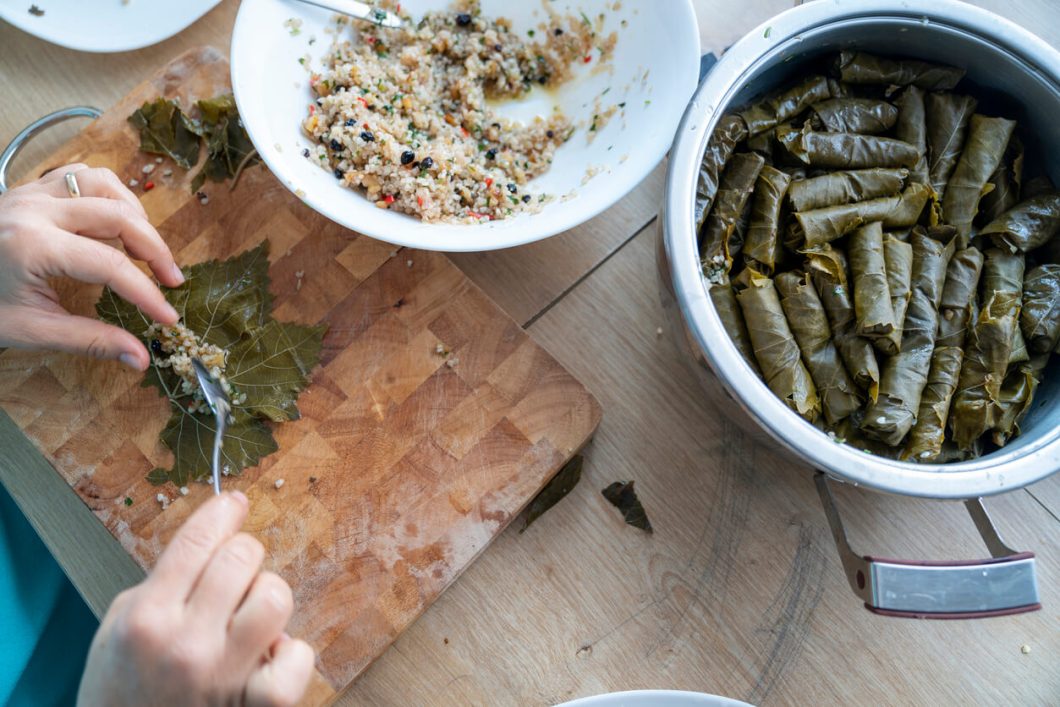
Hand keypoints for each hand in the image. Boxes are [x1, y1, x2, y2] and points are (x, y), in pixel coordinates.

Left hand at [0, 164, 182, 370]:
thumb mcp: (30, 330)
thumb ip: (90, 340)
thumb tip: (140, 358)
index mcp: (33, 246)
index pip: (110, 265)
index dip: (147, 293)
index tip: (168, 317)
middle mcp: (36, 209)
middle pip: (119, 216)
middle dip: (155, 250)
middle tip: (172, 280)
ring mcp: (33, 192)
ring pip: (105, 185)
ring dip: (135, 215)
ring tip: (145, 249)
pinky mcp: (32, 188)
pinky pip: (83, 177)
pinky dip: (110, 195)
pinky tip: (116, 222)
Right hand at [77, 492, 314, 705]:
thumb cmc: (121, 689)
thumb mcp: (118, 628)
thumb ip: (164, 583)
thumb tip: (214, 535)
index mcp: (147, 618)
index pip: (199, 540)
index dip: (223, 512)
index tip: (233, 504)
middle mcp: (186, 645)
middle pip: (242, 557)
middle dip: (241, 555)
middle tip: (232, 573)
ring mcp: (224, 676)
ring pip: (274, 597)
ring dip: (265, 596)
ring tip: (247, 615)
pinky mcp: (255, 706)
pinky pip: (297, 657)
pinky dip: (291, 652)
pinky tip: (269, 655)